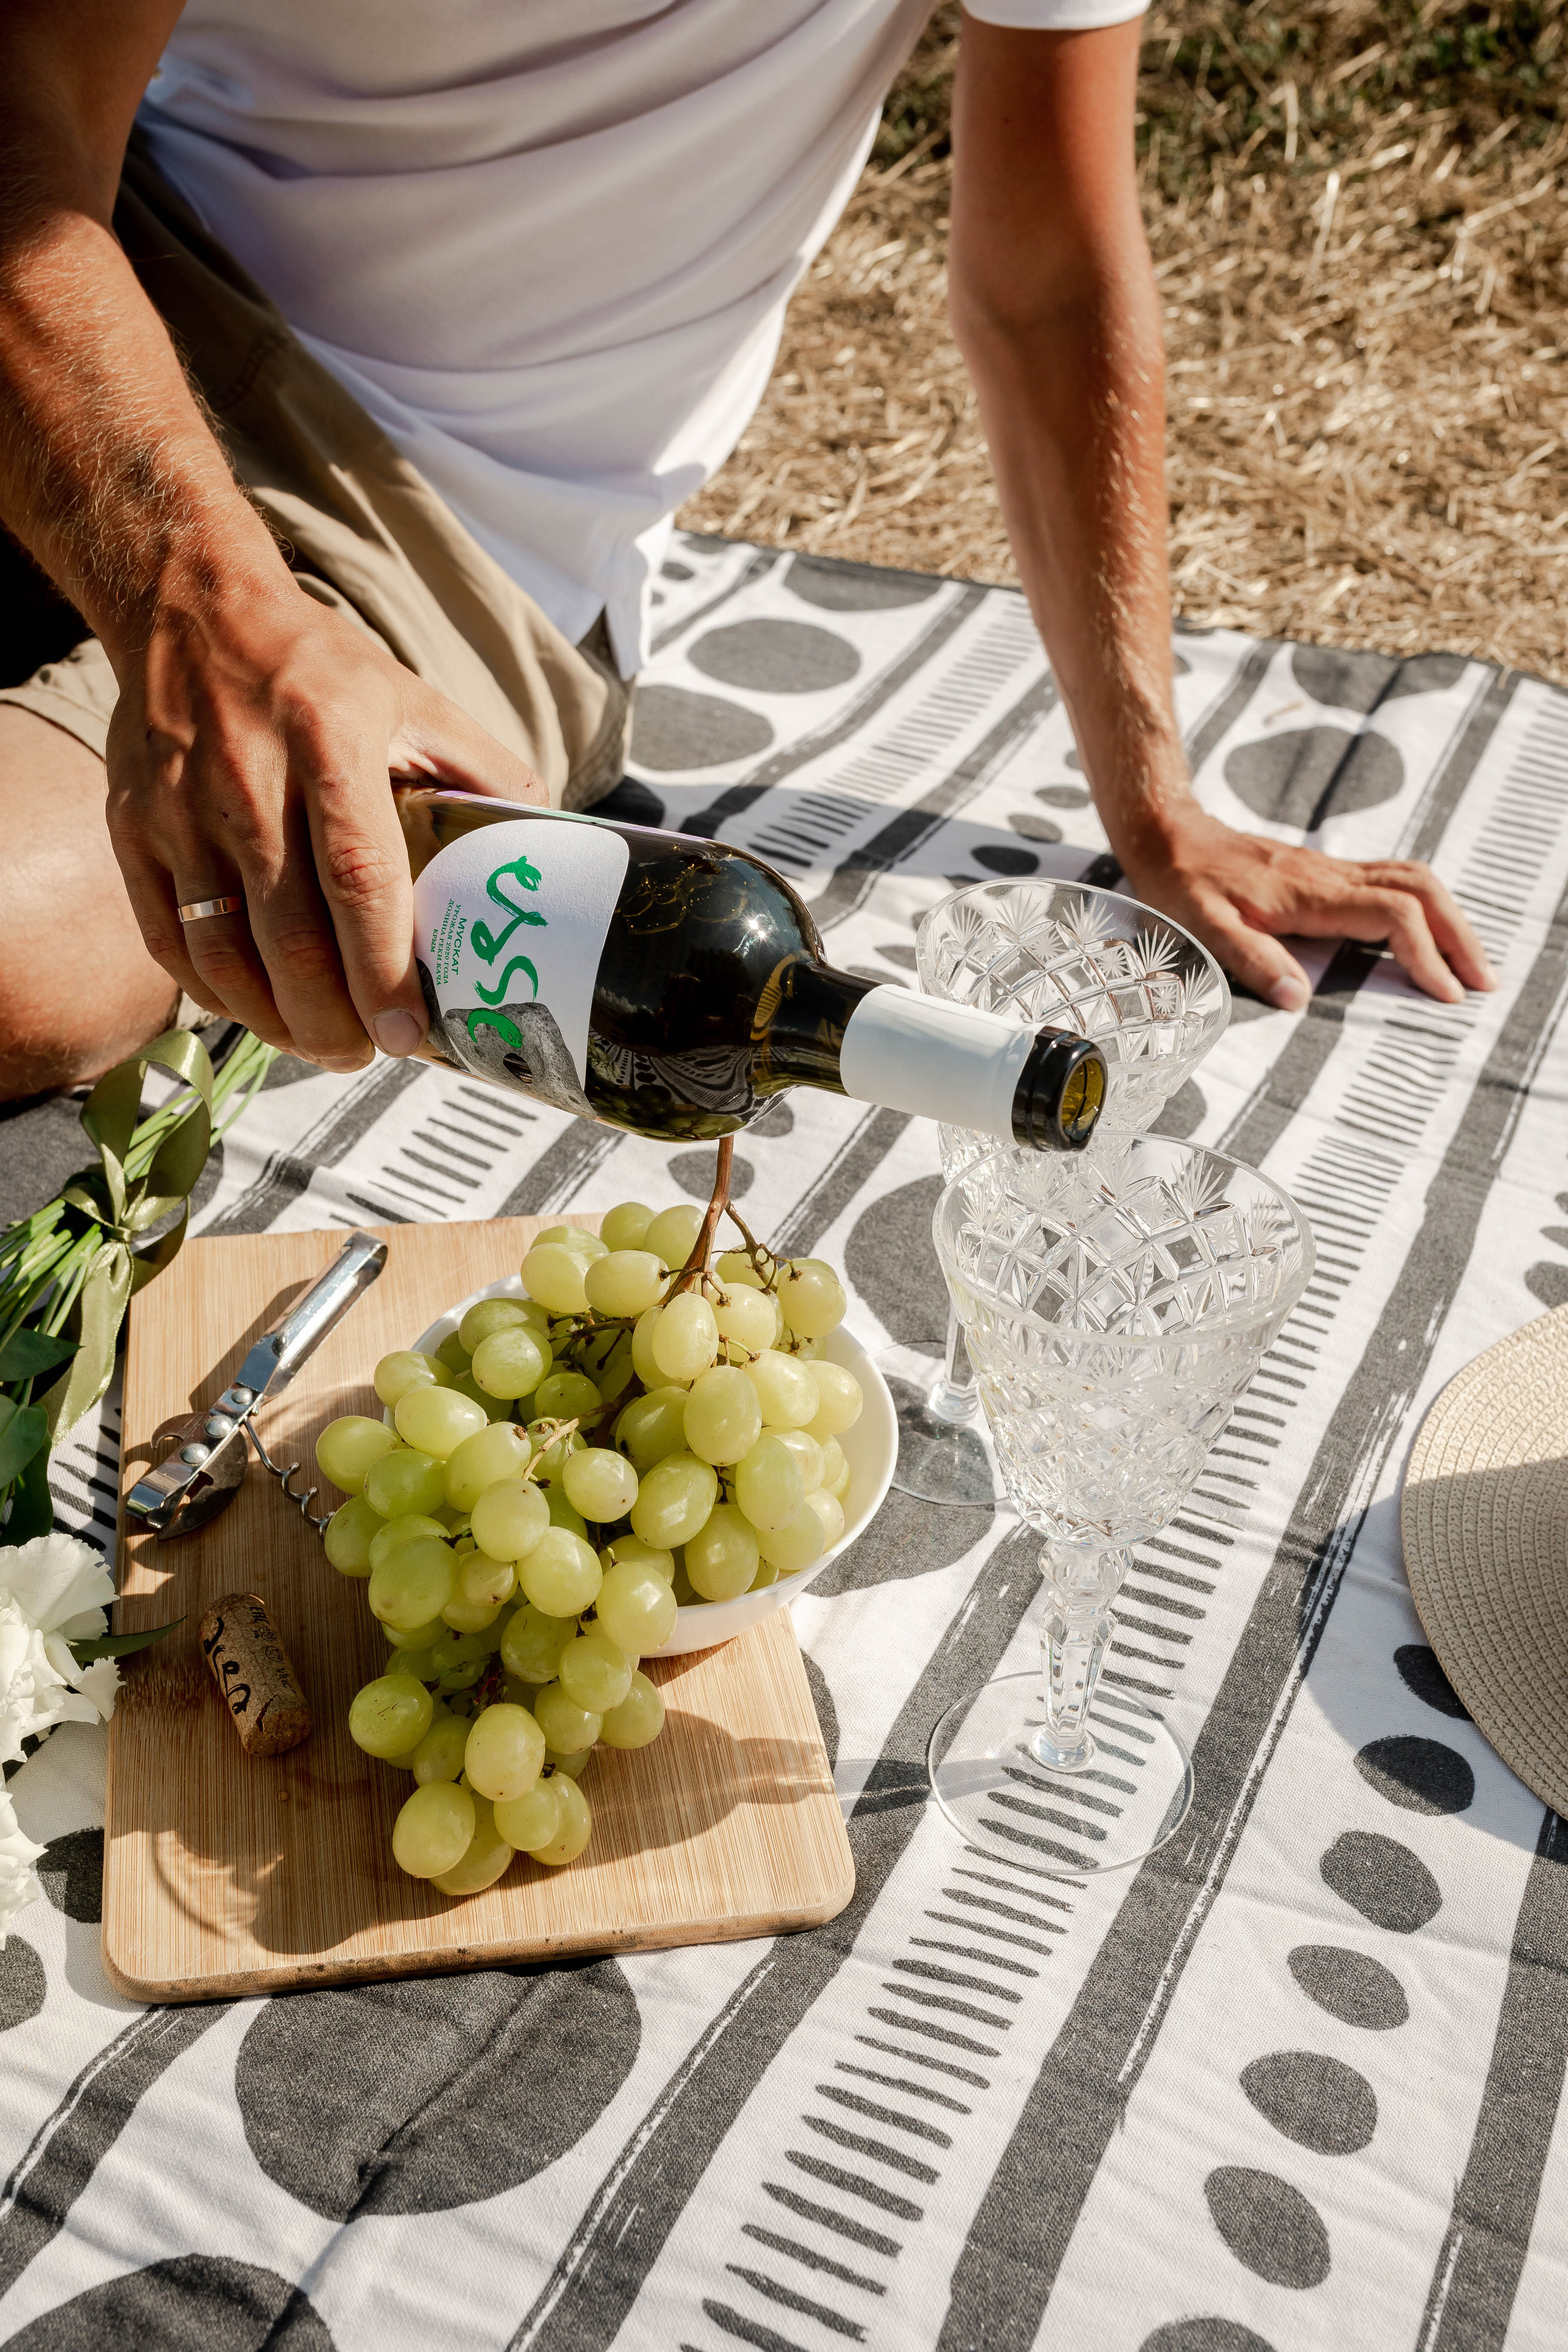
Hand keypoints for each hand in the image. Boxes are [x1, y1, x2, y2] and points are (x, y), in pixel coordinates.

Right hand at [104, 572, 546, 1067]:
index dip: (383, 969)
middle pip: (288, 934)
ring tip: (320, 1046)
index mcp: (329, 738)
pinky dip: (214, 993)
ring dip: (273, 1020)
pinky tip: (256, 1011)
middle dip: (332, 1019)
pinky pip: (170, 939)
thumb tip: (544, 848)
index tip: (409, 1032)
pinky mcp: (134, 830)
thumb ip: (484, 772)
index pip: (358, 877)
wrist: (191, 611)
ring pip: (222, 951)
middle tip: (368, 1055)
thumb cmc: (316, 668)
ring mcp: (179, 810)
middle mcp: (247, 778)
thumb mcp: (414, 698)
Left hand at [1114, 798, 1496, 1010]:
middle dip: (1458, 934)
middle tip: (1483, 981)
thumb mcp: (1203, 927)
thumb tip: (1298, 999)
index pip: (1393, 915)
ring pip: (1414, 879)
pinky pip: (1394, 880)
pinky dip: (1425, 906)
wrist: (1169, 835)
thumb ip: (1249, 959)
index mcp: (1309, 894)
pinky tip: (1430, 933)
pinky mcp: (1326, 874)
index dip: (1425, 953)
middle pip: (1422, 891)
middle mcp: (1331, 877)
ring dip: (1449, 918)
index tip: (1444, 992)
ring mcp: (1332, 871)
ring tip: (1469, 963)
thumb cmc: (1182, 885)